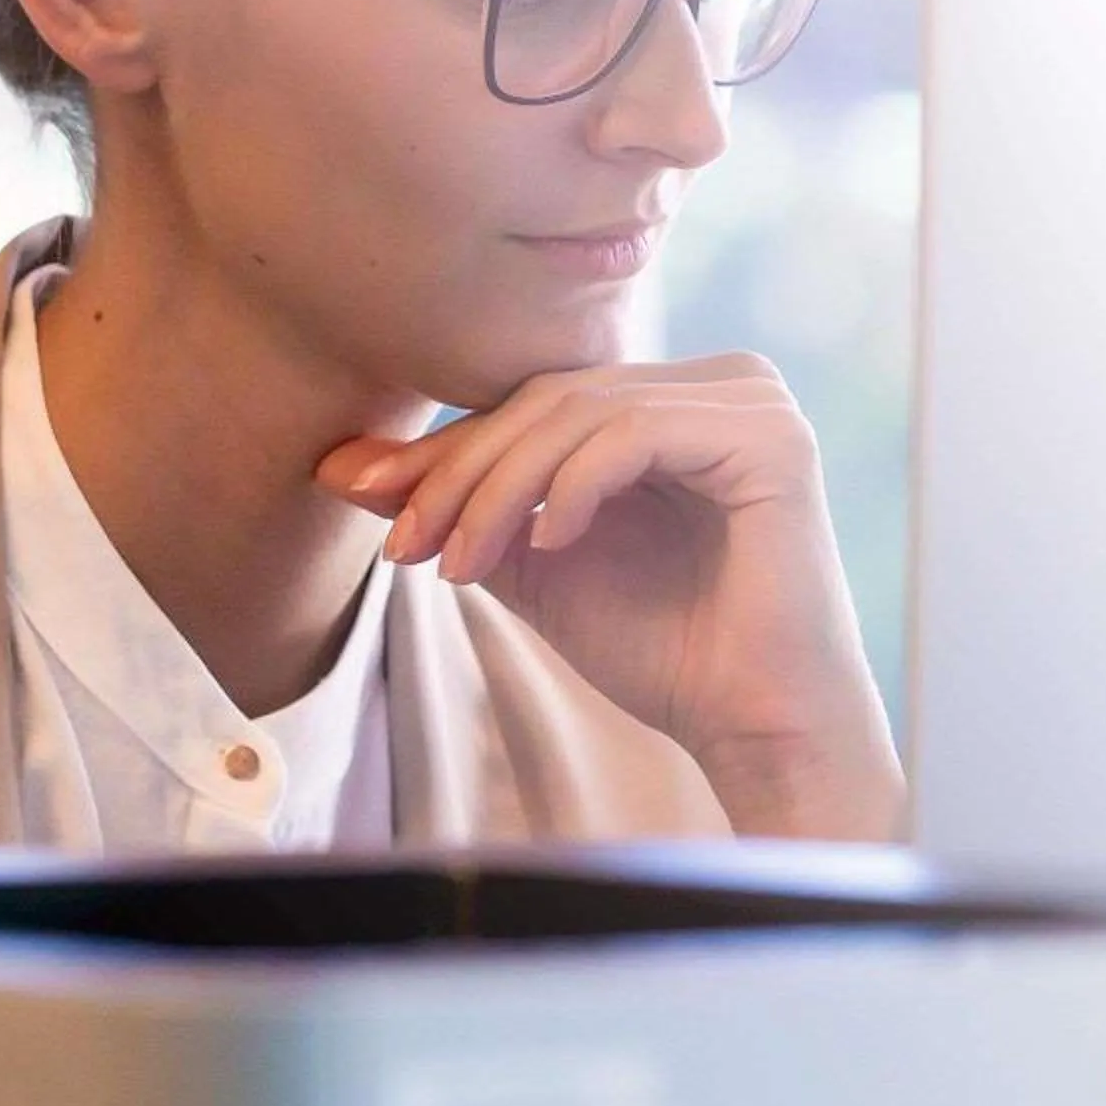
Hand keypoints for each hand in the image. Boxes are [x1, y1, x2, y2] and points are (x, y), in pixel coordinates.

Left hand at [314, 355, 904, 840]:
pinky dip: (575, 486)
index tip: (378, 514)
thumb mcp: (530, 563)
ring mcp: (753, 399)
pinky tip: (547, 547)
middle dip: (466, 471)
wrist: (753, 726)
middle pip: (555, 396)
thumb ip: (455, 506)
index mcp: (673, 393)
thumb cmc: (662, 647)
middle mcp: (721, 379)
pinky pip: (639, 433)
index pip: (540, 399)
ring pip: (585, 410)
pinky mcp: (771, 436)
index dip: (453, 452)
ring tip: (464, 564)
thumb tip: (335, 467)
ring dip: (503, 487)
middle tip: (406, 546)